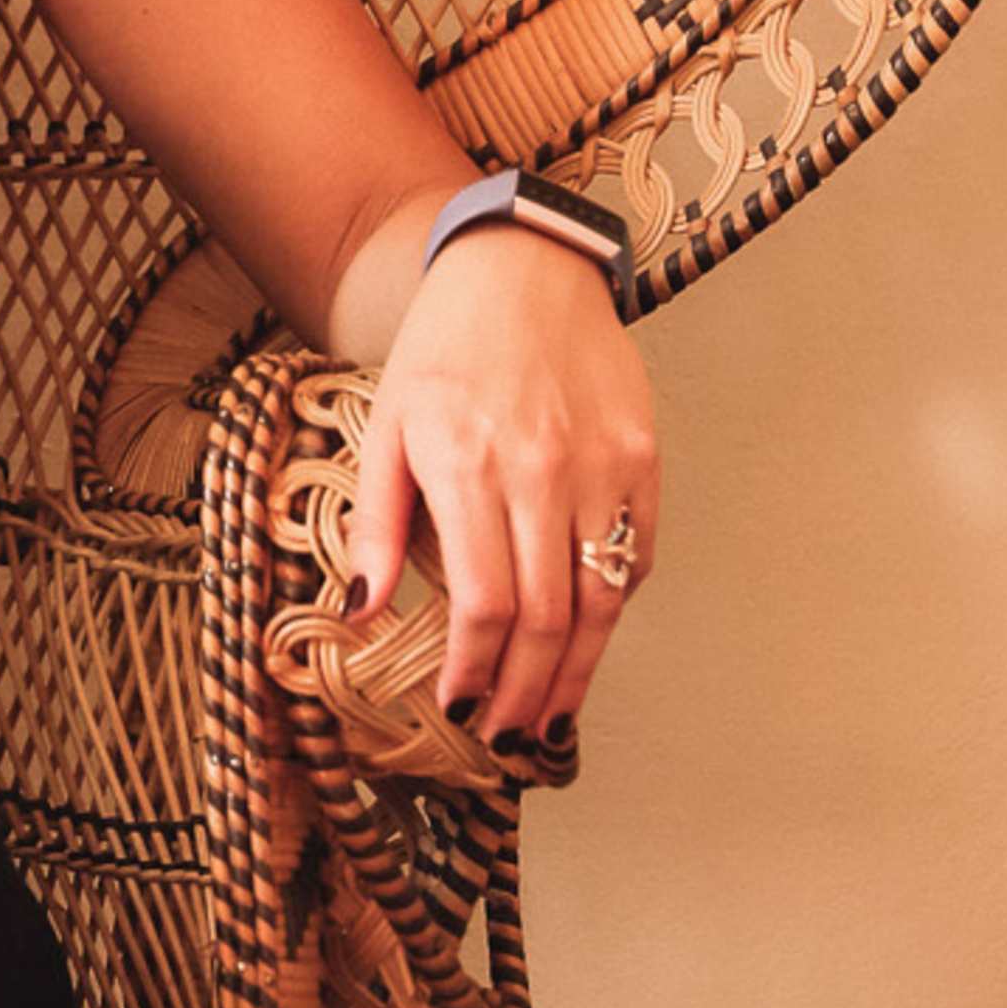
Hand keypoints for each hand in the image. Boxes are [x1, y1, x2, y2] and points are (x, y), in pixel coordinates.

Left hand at [345, 223, 656, 758]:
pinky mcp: (643, 457)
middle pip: (546, 617)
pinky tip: (583, 641)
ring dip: (575, 673)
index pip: (483, 603)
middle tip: (506, 737)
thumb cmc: (445, 350)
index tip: (460, 711)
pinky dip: (610, 610)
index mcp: (468, 466)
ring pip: (600, 600)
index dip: (476, 671)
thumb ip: (378, 526)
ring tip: (548, 717)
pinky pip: (632, 557)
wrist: (524, 270)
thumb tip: (363, 611)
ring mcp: (603, 466)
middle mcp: (542, 471)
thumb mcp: (387, 429)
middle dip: (525, 693)